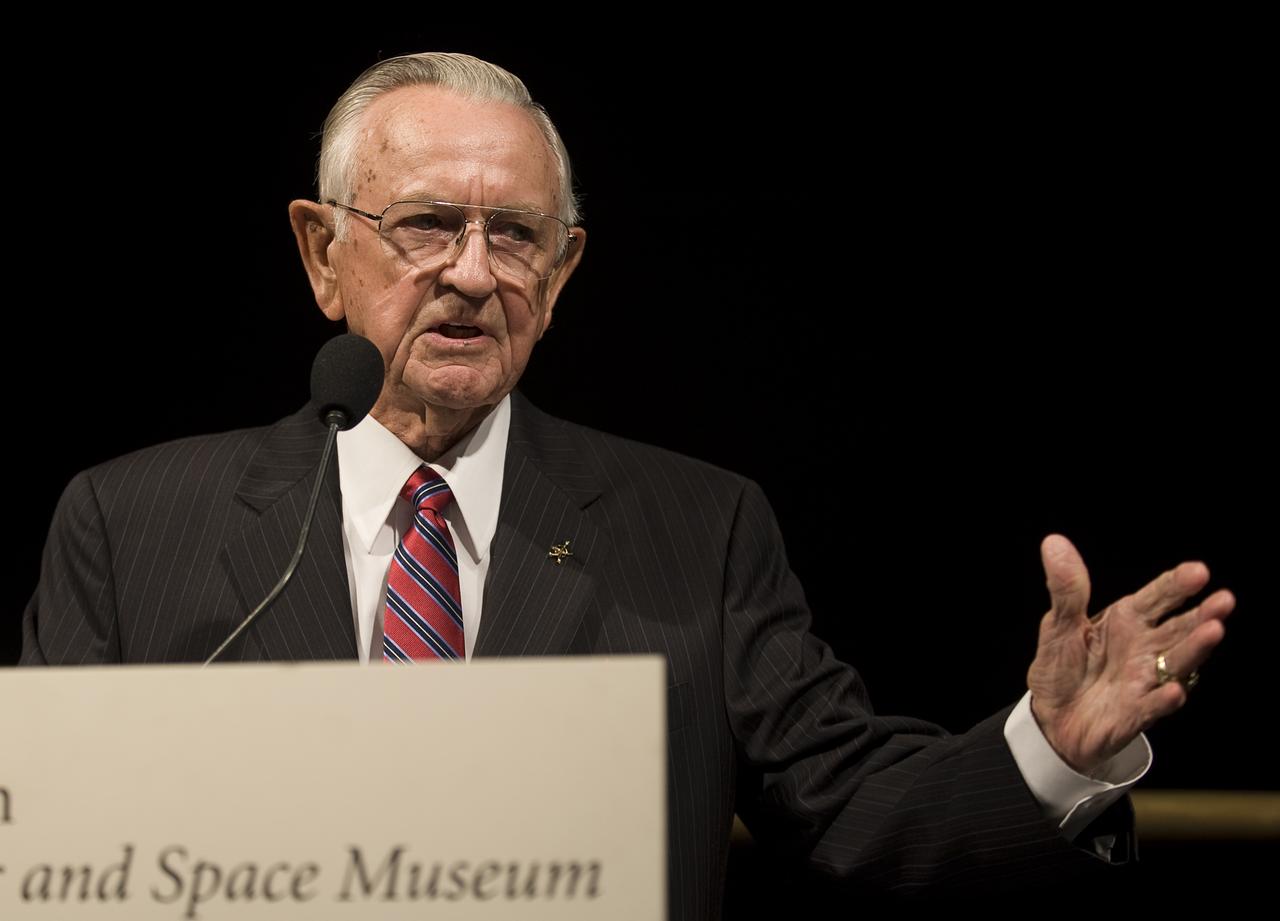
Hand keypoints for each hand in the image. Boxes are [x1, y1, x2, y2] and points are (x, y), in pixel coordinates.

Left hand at [1027, 534, 1233, 774]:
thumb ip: (1066, 588)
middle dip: (1203, 614)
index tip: (1198, 571)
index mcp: (1128, 621)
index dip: (1178, 584)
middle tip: (1224, 600)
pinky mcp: (1136, 713)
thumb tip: (1053, 543)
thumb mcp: (1058, 624)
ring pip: (1178, 663)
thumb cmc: (1063, 667)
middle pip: (1180, 628)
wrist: (1052, 719)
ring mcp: (1145, 680)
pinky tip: (1173, 691)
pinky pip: (1153, 706)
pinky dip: (1164, 699)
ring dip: (1196, 648)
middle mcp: (1145, 648)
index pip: (1159, 597)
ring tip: (1213, 631)